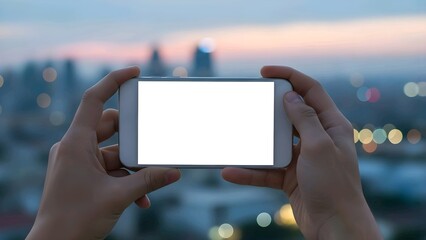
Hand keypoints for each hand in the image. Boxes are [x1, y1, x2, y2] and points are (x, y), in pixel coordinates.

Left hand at [27, 67, 180, 239]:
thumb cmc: (75, 221)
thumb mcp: (118, 196)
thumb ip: (148, 180)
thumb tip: (174, 172)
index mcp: (76, 144)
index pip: (94, 100)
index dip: (113, 81)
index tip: (133, 73)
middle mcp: (75, 148)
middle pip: (110, 128)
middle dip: (135, 139)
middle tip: (153, 146)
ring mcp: (78, 163)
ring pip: (113, 153)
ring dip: (132, 168)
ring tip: (147, 187)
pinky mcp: (82, 176)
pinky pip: (109, 170)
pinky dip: (124, 180)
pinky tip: (140, 199)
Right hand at [222, 66, 381, 239]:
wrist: (335, 228)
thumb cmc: (335, 187)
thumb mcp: (319, 147)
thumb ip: (304, 119)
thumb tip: (291, 95)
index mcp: (331, 125)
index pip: (311, 91)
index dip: (290, 76)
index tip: (266, 72)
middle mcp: (317, 138)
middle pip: (290, 114)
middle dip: (269, 107)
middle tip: (250, 101)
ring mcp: (303, 158)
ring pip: (274, 142)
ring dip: (255, 142)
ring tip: (237, 135)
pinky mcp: (291, 177)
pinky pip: (267, 170)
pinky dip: (250, 171)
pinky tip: (232, 172)